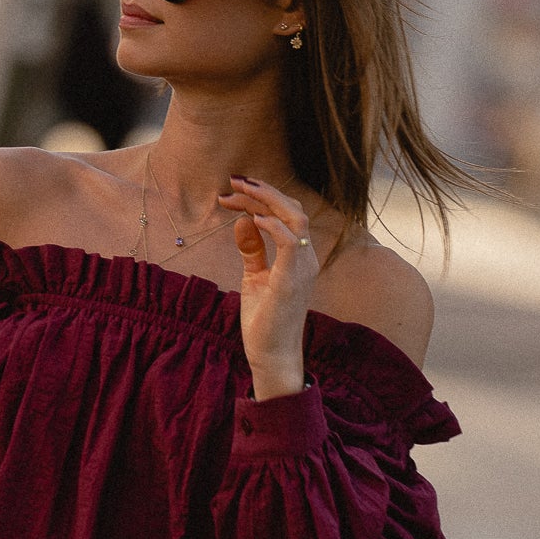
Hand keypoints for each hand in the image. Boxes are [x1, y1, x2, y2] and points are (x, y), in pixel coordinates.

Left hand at [216, 176, 316, 399]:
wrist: (271, 355)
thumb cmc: (264, 320)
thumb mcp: (254, 277)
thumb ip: (251, 249)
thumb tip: (243, 221)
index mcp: (299, 256)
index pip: (286, 213)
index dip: (261, 197)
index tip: (231, 192)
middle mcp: (307, 257)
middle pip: (292, 208)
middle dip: (261, 191)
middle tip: (233, 183)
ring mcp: (303, 267)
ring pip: (294, 217)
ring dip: (266, 200)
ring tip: (239, 191)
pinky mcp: (292, 280)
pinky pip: (290, 240)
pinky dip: (270, 224)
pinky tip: (250, 218)